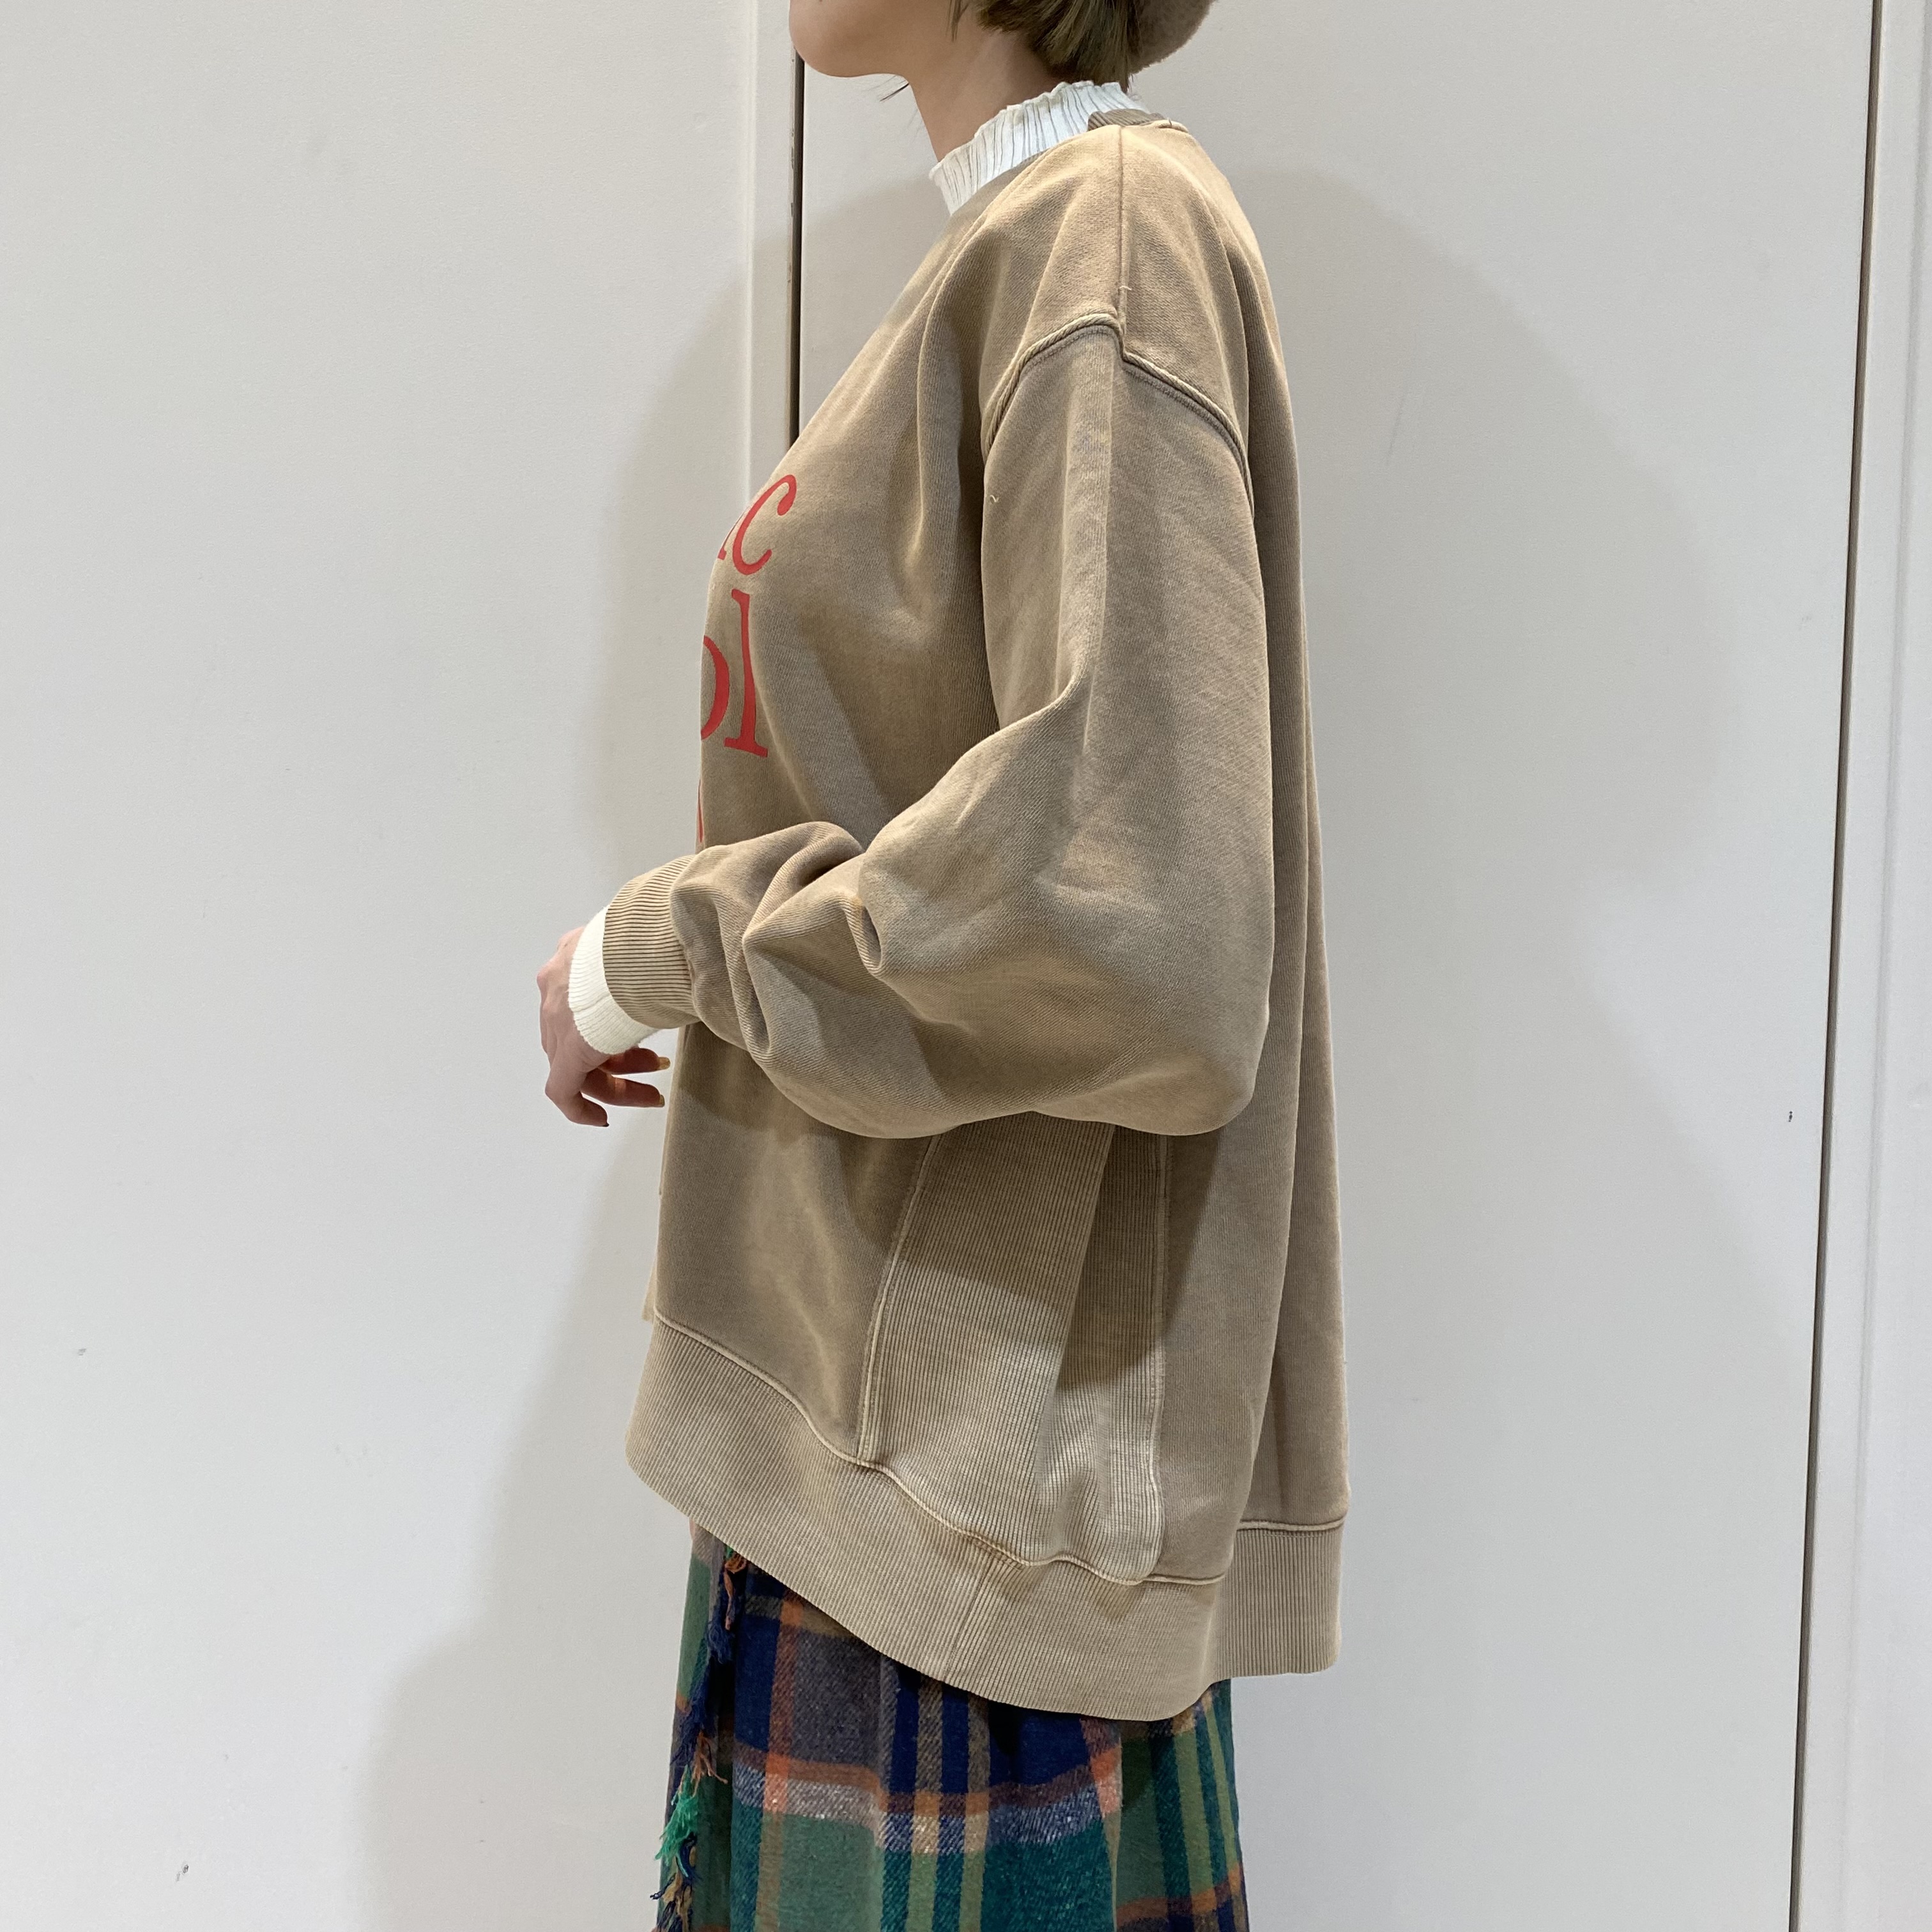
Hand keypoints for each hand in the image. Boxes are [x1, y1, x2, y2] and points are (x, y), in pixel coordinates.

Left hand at [537, 925, 667, 1126]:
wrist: (639, 955)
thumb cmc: (652, 945)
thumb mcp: (648, 948)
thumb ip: (652, 962)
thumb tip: (687, 965)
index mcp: (574, 959)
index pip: (585, 1002)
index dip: (615, 1025)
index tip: (640, 1039)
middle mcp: (557, 990)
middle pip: (582, 1035)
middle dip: (623, 1057)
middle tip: (657, 1065)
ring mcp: (557, 1023)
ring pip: (577, 1064)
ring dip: (616, 1084)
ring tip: (652, 1095)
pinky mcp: (566, 1053)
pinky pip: (562, 1091)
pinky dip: (580, 1109)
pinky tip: (601, 1119)